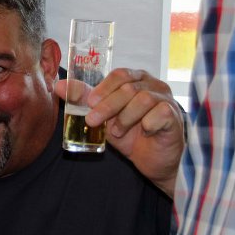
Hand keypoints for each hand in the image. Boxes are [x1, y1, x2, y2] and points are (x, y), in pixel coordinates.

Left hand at [55, 68, 184, 196]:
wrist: (152, 161)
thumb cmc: (129, 134)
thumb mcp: (102, 117)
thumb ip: (84, 100)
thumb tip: (59, 86)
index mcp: (135, 80)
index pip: (119, 74)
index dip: (103, 88)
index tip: (90, 103)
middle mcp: (153, 85)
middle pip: (128, 87)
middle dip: (107, 105)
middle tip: (92, 121)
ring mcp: (166, 99)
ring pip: (143, 99)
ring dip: (125, 117)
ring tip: (117, 132)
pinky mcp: (175, 115)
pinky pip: (160, 113)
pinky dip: (147, 124)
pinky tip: (144, 132)